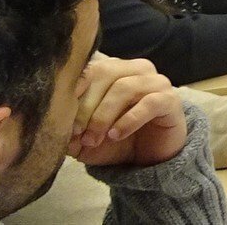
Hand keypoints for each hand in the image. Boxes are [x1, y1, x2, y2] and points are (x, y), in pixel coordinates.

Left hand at [68, 57, 185, 167]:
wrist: (150, 158)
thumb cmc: (117, 140)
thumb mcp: (86, 137)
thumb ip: (71, 129)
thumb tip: (55, 126)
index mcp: (115, 71)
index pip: (91, 68)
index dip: (74, 90)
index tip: (59, 116)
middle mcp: (137, 69)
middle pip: (107, 74)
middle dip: (87, 106)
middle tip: (76, 134)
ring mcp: (157, 82)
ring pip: (125, 87)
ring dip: (103, 115)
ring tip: (94, 139)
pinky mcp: (170, 99)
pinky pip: (149, 102)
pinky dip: (128, 120)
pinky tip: (115, 135)